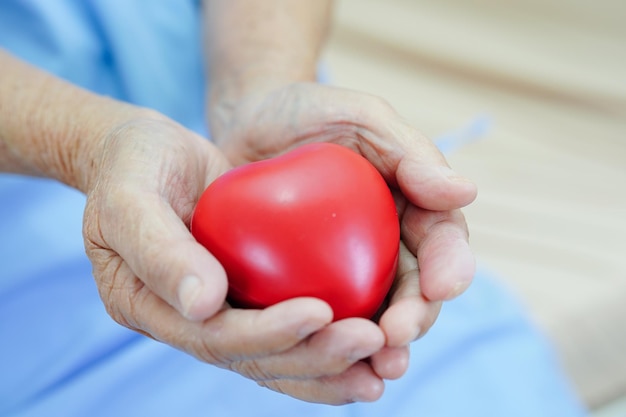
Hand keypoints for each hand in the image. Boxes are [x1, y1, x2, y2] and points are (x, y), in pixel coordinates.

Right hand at [82, 111, 385, 403]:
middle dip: (316, 358)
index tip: (321, 313)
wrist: (142, 153)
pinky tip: (372, 341)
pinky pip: (288, 328)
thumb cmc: (130, 166)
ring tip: (384, 363)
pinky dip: (326, 342)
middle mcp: (188, 321)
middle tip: (373, 342)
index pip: (217, 337)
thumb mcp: (129, 197)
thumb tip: (204, 305)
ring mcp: (218, 312)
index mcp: (150, 308)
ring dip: (332, 367)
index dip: (270, 334)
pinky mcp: (244, 295)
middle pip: (256, 359)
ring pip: (278, 358)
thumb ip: (160, 251)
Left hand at [210, 82, 477, 379]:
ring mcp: (345, 269)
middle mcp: (386, 244)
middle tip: (396, 339)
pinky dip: (325, 342)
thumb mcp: (362, 116)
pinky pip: (318, 318)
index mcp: (411, 207)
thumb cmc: (308, 113)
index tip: (442, 287)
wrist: (248, 124)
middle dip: (412, 319)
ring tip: (374, 367)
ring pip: (372, 315)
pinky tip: (321, 360)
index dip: (448, 268)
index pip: (442, 242)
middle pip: (413, 291)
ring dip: (377, 346)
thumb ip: (411, 153)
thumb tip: (467, 192)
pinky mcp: (302, 284)